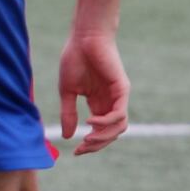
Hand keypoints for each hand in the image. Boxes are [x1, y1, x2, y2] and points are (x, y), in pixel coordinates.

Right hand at [55, 26, 129, 155]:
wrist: (84, 38)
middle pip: (111, 133)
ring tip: (88, 138)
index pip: (100, 131)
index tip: (76, 152)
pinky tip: (90, 121)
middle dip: (97, 145)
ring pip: (119, 127)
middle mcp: (110, 102)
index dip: (90, 144)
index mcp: (98, 103)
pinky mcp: (122, 89)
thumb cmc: (75, 59)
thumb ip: (68, 113)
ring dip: (104, 137)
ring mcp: (118, 97)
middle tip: (82, 148)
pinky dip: (106, 122)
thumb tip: (68, 136)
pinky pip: (119, 114)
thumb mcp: (67, 91)